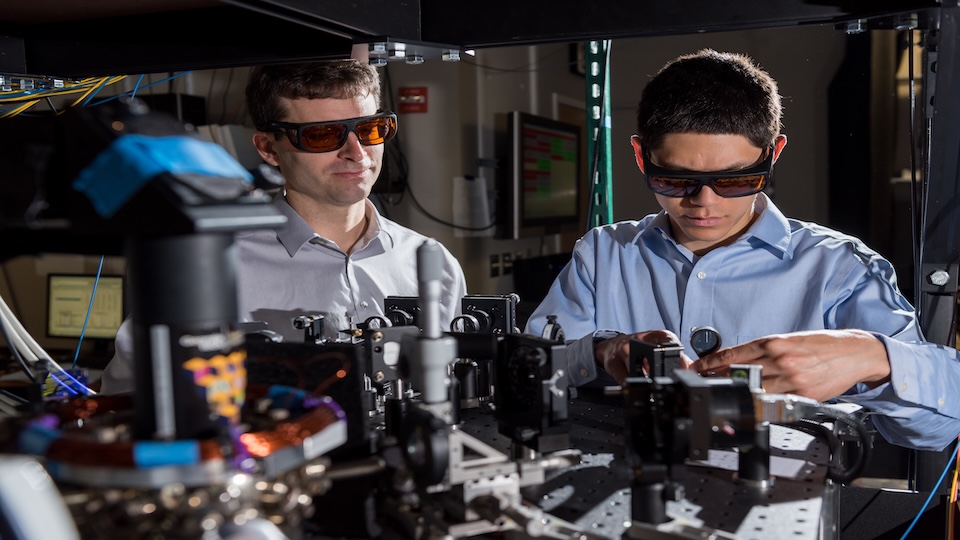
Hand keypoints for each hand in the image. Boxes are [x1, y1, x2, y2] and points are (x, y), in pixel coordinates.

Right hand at [594, 330, 689, 385]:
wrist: (612, 347)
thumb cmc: (639, 347)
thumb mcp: (659, 348)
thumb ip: (677, 359)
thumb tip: (693, 371)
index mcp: (655, 335)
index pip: (671, 342)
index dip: (679, 358)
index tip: (683, 370)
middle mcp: (639, 339)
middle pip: (653, 356)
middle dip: (660, 373)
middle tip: (666, 383)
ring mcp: (624, 349)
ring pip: (636, 368)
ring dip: (645, 381)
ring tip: (652, 389)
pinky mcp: (613, 362)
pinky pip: (623, 378)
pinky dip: (632, 385)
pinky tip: (637, 388)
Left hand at [689, 329, 890, 401]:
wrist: (854, 352)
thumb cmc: (820, 345)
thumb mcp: (788, 340)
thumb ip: (761, 351)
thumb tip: (733, 361)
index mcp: (773, 342)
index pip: (732, 354)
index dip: (709, 364)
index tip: (696, 369)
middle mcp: (780, 359)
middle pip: (737, 374)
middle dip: (718, 381)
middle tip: (704, 385)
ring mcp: (791, 379)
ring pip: (753, 391)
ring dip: (736, 395)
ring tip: (724, 398)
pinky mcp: (802, 395)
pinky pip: (774, 404)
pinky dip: (759, 406)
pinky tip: (750, 407)